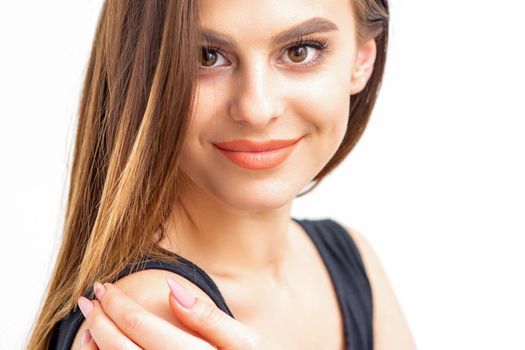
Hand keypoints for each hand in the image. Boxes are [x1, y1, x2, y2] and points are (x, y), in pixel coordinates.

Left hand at [77, 278, 262, 348]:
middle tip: (91, 298)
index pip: (141, 326)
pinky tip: (99, 348)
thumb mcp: (241, 342)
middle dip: (99, 318)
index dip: (118, 304)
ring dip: (94, 342)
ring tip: (90, 321)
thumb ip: (209, 317)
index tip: (105, 287)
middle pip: (119, 347)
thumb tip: (171, 288)